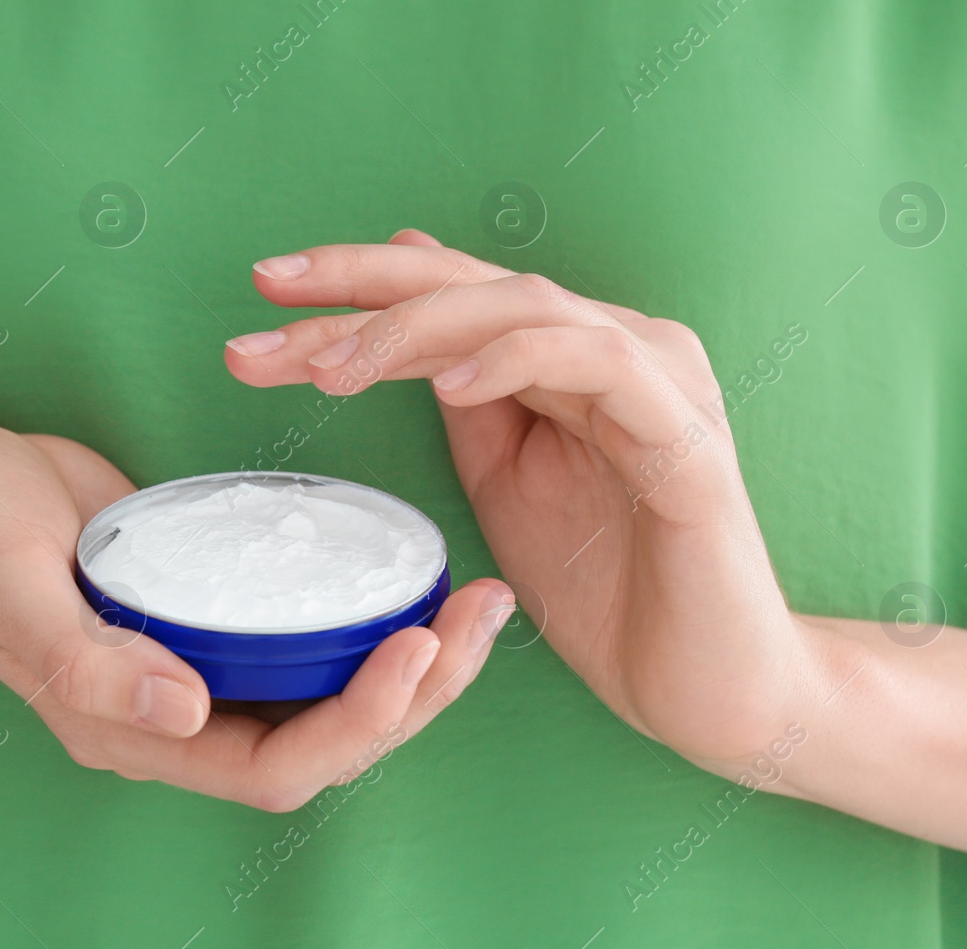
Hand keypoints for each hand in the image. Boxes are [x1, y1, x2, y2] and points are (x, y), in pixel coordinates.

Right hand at [0, 421, 513, 810]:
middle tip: (481, 616)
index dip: (357, 724)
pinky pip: (307, 639)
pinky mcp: (216, 613)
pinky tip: (412, 579)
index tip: (416, 647)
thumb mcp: (10, 587)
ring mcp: (201, 665)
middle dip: (416, 694)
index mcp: (132, 729)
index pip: (274, 767)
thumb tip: (187, 711)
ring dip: (411, 663)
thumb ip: (85, 660)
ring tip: (474, 603)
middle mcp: (180, 713)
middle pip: (326, 741)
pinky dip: (367, 620)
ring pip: (329, 695)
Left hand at [225, 234, 814, 771]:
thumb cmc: (605, 583)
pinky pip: (601, 366)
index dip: (354, 283)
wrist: (706, 684)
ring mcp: (657, 382)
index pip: (450, 292)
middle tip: (263, 300)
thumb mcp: (503, 479)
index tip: (260, 288)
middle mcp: (615, 345)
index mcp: (566, 355)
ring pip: (528, 305)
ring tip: (334, 366)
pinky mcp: (686, 437)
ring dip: (419, 326)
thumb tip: (398, 318)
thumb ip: (458, 394)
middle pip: (474, 285)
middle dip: (360, 289)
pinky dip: (520, 357)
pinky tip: (450, 378)